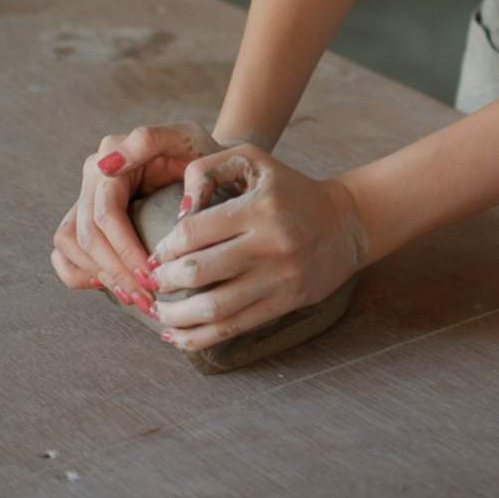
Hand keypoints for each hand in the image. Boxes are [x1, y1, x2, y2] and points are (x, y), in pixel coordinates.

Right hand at [50, 122, 222, 314]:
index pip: (106, 214)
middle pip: (88, 235)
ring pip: (70, 244)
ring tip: (136, 297)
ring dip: (100, 276)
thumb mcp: (188, 137)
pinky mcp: (85, 214)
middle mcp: (93, 172)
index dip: (125, 250)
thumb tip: (108, 168)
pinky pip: (64, 250)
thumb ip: (151, 139)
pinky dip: (81, 272)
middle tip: (149, 299)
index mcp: (112, 152)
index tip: (153, 276)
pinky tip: (112, 286)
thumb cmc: (202, 152)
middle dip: (117, 272)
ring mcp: (86, 194)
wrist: (207, 162)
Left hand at [147, 144, 366, 351]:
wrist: (345, 223)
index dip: (164, 247)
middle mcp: (270, 244)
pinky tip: (179, 336)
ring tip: (159, 313)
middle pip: (198, 272)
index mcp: (259, 208)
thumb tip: (178, 208)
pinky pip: (235, 326)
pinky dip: (201, 337)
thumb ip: (208, 168)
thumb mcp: (253, 160)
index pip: (193, 232)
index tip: (156, 254)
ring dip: (176, 316)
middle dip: (164, 281)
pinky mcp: (286, 302)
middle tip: (153, 282)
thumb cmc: (290, 189)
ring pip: (215, 308)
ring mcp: (279, 277)